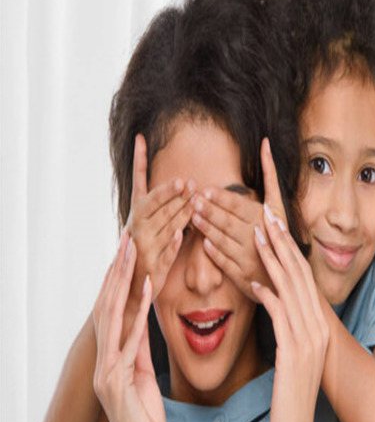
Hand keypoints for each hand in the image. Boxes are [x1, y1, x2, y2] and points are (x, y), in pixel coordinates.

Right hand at [93, 231, 165, 421]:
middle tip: (127, 235)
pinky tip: (147, 289)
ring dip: (123, 281)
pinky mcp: (118, 381)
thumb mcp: (143, 376)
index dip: (119, 279)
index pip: (113, 310)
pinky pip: (130, 340)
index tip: (129, 249)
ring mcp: (106, 369)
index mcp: (110, 357)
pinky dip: (138, 313)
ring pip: (113, 315)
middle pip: (108, 304)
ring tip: (133, 250)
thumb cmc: (146, 418)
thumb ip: (139, 350)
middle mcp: (102, 359)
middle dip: (117, 270)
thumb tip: (143, 322)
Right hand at [125, 133, 194, 311]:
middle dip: (171, 191)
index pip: (138, 183)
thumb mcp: (153, 223)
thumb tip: (190, 184)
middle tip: (188, 180)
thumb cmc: (148, 247)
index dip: (139, 160)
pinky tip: (178, 235)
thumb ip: (168, 206)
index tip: (140, 138)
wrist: (133, 284)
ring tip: (193, 197)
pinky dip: (172, 244)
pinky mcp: (154, 264)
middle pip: (155, 203)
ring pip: (165, 224)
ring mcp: (144, 245)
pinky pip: (166, 251)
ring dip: (179, 211)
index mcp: (137, 213)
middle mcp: (138, 226)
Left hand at [191, 137, 286, 301]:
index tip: (205, 190)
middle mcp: (257, 237)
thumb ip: (270, 174)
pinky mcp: (242, 275)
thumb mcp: (278, 203)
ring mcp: (249, 257)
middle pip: (227, 221)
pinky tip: (203, 243)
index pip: (239, 206)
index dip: (221, 198)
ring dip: (206, 228)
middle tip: (192, 200)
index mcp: (265, 219)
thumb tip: (265, 142)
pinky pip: (224, 261)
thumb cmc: (278, 231)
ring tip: (193, 217)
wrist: (287, 270)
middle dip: (208, 210)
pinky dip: (213, 252)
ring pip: (222, 240)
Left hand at [250, 205, 328, 421]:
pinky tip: (254, 282)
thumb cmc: (287, 399)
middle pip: (298, 276)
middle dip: (281, 243)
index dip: (287, 250)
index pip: (302, 279)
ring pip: (290, 289)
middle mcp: (317, 329)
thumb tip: (272, 301)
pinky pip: (280, 316)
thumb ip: (287, 330)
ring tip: (257, 234)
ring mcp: (308, 340)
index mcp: (317, 327)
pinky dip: (268, 295)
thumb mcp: (291, 359)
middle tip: (265, 215)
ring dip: (272, 260)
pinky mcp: (294, 353)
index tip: (273, 224)